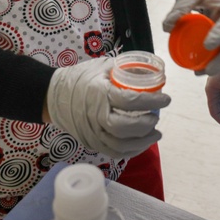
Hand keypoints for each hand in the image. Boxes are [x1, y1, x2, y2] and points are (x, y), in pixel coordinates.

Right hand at [46, 57, 171, 159]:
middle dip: (145, 125)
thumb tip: (151, 71)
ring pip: (119, 146)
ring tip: (155, 134)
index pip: (129, 101)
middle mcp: (94, 115)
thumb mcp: (102, 66)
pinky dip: (130, 151)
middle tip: (157, 118)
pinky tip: (141, 144)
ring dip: (141, 142)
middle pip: (124, 128)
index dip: (152, 101)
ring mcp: (91, 132)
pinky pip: (113, 153)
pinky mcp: (90, 142)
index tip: (166, 99)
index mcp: (99, 93)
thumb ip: (124, 70)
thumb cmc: (80, 78)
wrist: (53, 96)